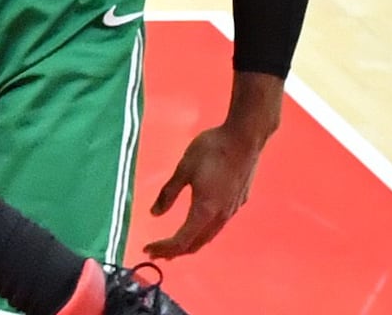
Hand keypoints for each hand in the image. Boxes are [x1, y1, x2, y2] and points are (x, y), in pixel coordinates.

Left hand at [144, 113, 273, 258]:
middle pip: (196, 244)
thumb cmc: (211, 150)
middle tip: (156, 252)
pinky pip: (218, 226)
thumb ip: (168, 193)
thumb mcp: (183, 169)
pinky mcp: (239, 202)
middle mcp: (220, 217)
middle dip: (175, 251)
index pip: (181, 240)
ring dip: (189, 244)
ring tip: (173, 246)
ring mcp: (232, 210)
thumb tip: (153, 214)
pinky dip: (202, 233)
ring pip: (209, 237)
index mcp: (204, 211)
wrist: (245, 138)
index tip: (147, 249)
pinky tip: (196, 226)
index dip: (163, 248)